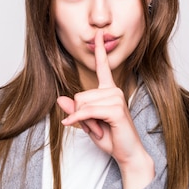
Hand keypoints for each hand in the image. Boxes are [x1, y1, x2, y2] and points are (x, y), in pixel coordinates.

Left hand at [56, 30, 154, 188]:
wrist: (128, 155)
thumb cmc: (111, 138)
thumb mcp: (87, 124)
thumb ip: (75, 111)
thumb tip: (60, 98)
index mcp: (109, 91)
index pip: (103, 67)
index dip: (100, 50)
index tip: (99, 34)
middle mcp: (114, 90)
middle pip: (79, 95)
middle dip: (81, 115)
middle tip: (98, 127)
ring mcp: (116, 98)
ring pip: (82, 104)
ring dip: (86, 121)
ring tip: (102, 129)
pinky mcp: (116, 109)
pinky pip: (87, 111)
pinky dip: (80, 121)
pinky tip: (86, 129)